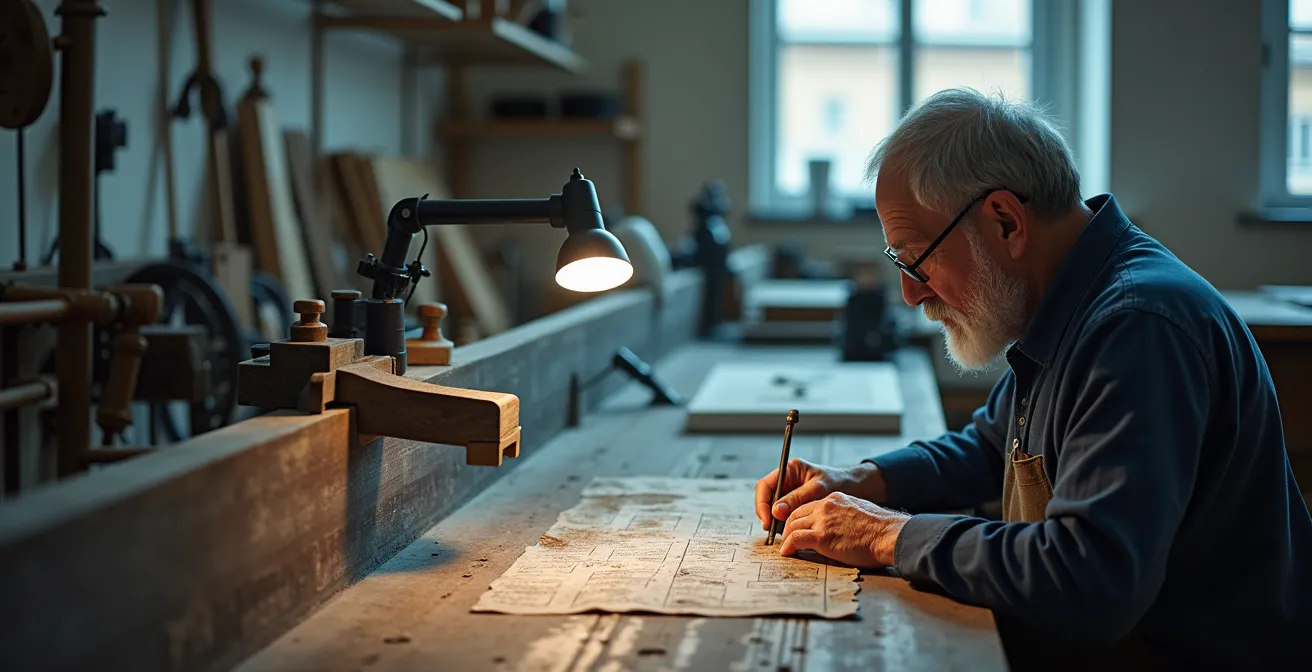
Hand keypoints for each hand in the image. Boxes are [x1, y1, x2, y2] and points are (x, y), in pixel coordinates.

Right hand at [755, 458, 886, 530]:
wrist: (857, 488)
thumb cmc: (841, 483)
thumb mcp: (819, 490)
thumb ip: (797, 499)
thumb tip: (776, 511)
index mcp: (791, 469)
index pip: (765, 486)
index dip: (762, 503)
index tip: (767, 520)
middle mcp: (788, 479)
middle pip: (767, 497)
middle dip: (767, 514)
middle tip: (771, 531)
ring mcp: (791, 491)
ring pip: (774, 507)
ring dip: (775, 520)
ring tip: (781, 533)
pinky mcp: (797, 502)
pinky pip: (784, 513)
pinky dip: (784, 522)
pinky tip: (789, 532)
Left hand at [778, 492, 909, 567]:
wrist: (889, 535)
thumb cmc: (881, 530)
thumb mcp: (860, 512)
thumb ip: (844, 515)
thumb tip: (840, 527)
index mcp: (835, 499)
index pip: (808, 506)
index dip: (798, 518)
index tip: (795, 528)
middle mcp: (826, 506)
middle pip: (796, 514)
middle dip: (788, 527)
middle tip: (786, 540)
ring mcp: (823, 520)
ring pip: (793, 526)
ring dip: (786, 538)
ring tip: (785, 548)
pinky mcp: (822, 537)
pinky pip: (796, 539)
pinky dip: (788, 547)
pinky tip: (787, 553)